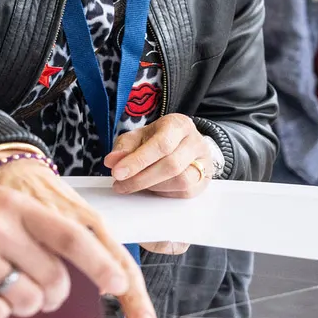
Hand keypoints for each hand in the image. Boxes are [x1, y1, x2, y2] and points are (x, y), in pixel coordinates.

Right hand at [0, 177, 156, 317]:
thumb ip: (26, 229)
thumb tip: (64, 267)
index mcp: (10, 203)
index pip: (71, 237)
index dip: (101, 263)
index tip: (116, 282)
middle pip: (53, 277)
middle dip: (56, 293)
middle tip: (45, 292)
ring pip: (27, 298)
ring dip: (26, 303)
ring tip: (9, 291)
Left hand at [104, 114, 219, 197]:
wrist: (183, 144)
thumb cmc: (158, 139)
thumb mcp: (138, 137)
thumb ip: (124, 147)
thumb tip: (112, 161)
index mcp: (178, 124)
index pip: (161, 144)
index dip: (138, 161)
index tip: (117, 173)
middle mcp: (195, 141)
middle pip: (171, 165)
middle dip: (141, 178)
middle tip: (120, 185)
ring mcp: (204, 161)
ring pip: (180, 181)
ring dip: (152, 187)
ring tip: (134, 184)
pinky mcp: (205, 180)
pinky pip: (184, 192)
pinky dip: (163, 193)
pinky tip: (151, 188)